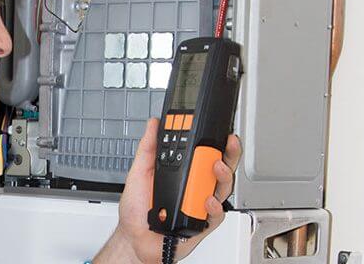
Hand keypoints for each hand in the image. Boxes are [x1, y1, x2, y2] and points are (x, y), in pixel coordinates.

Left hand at [93, 118, 241, 263]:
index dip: (214, 140)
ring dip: (223, 176)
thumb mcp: (139, 173)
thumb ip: (148, 148)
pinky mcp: (203, 223)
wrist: (134, 238)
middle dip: (229, 154)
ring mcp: (200, 204)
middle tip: (227, 144)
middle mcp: (195, 186)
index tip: (217, 127)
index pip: (203, 152)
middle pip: (220, 167)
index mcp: (183, 172)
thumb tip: (153, 125)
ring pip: (222, 188)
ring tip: (216, 168)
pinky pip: (216, 214)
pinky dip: (214, 206)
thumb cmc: (137, 209)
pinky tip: (207, 201)